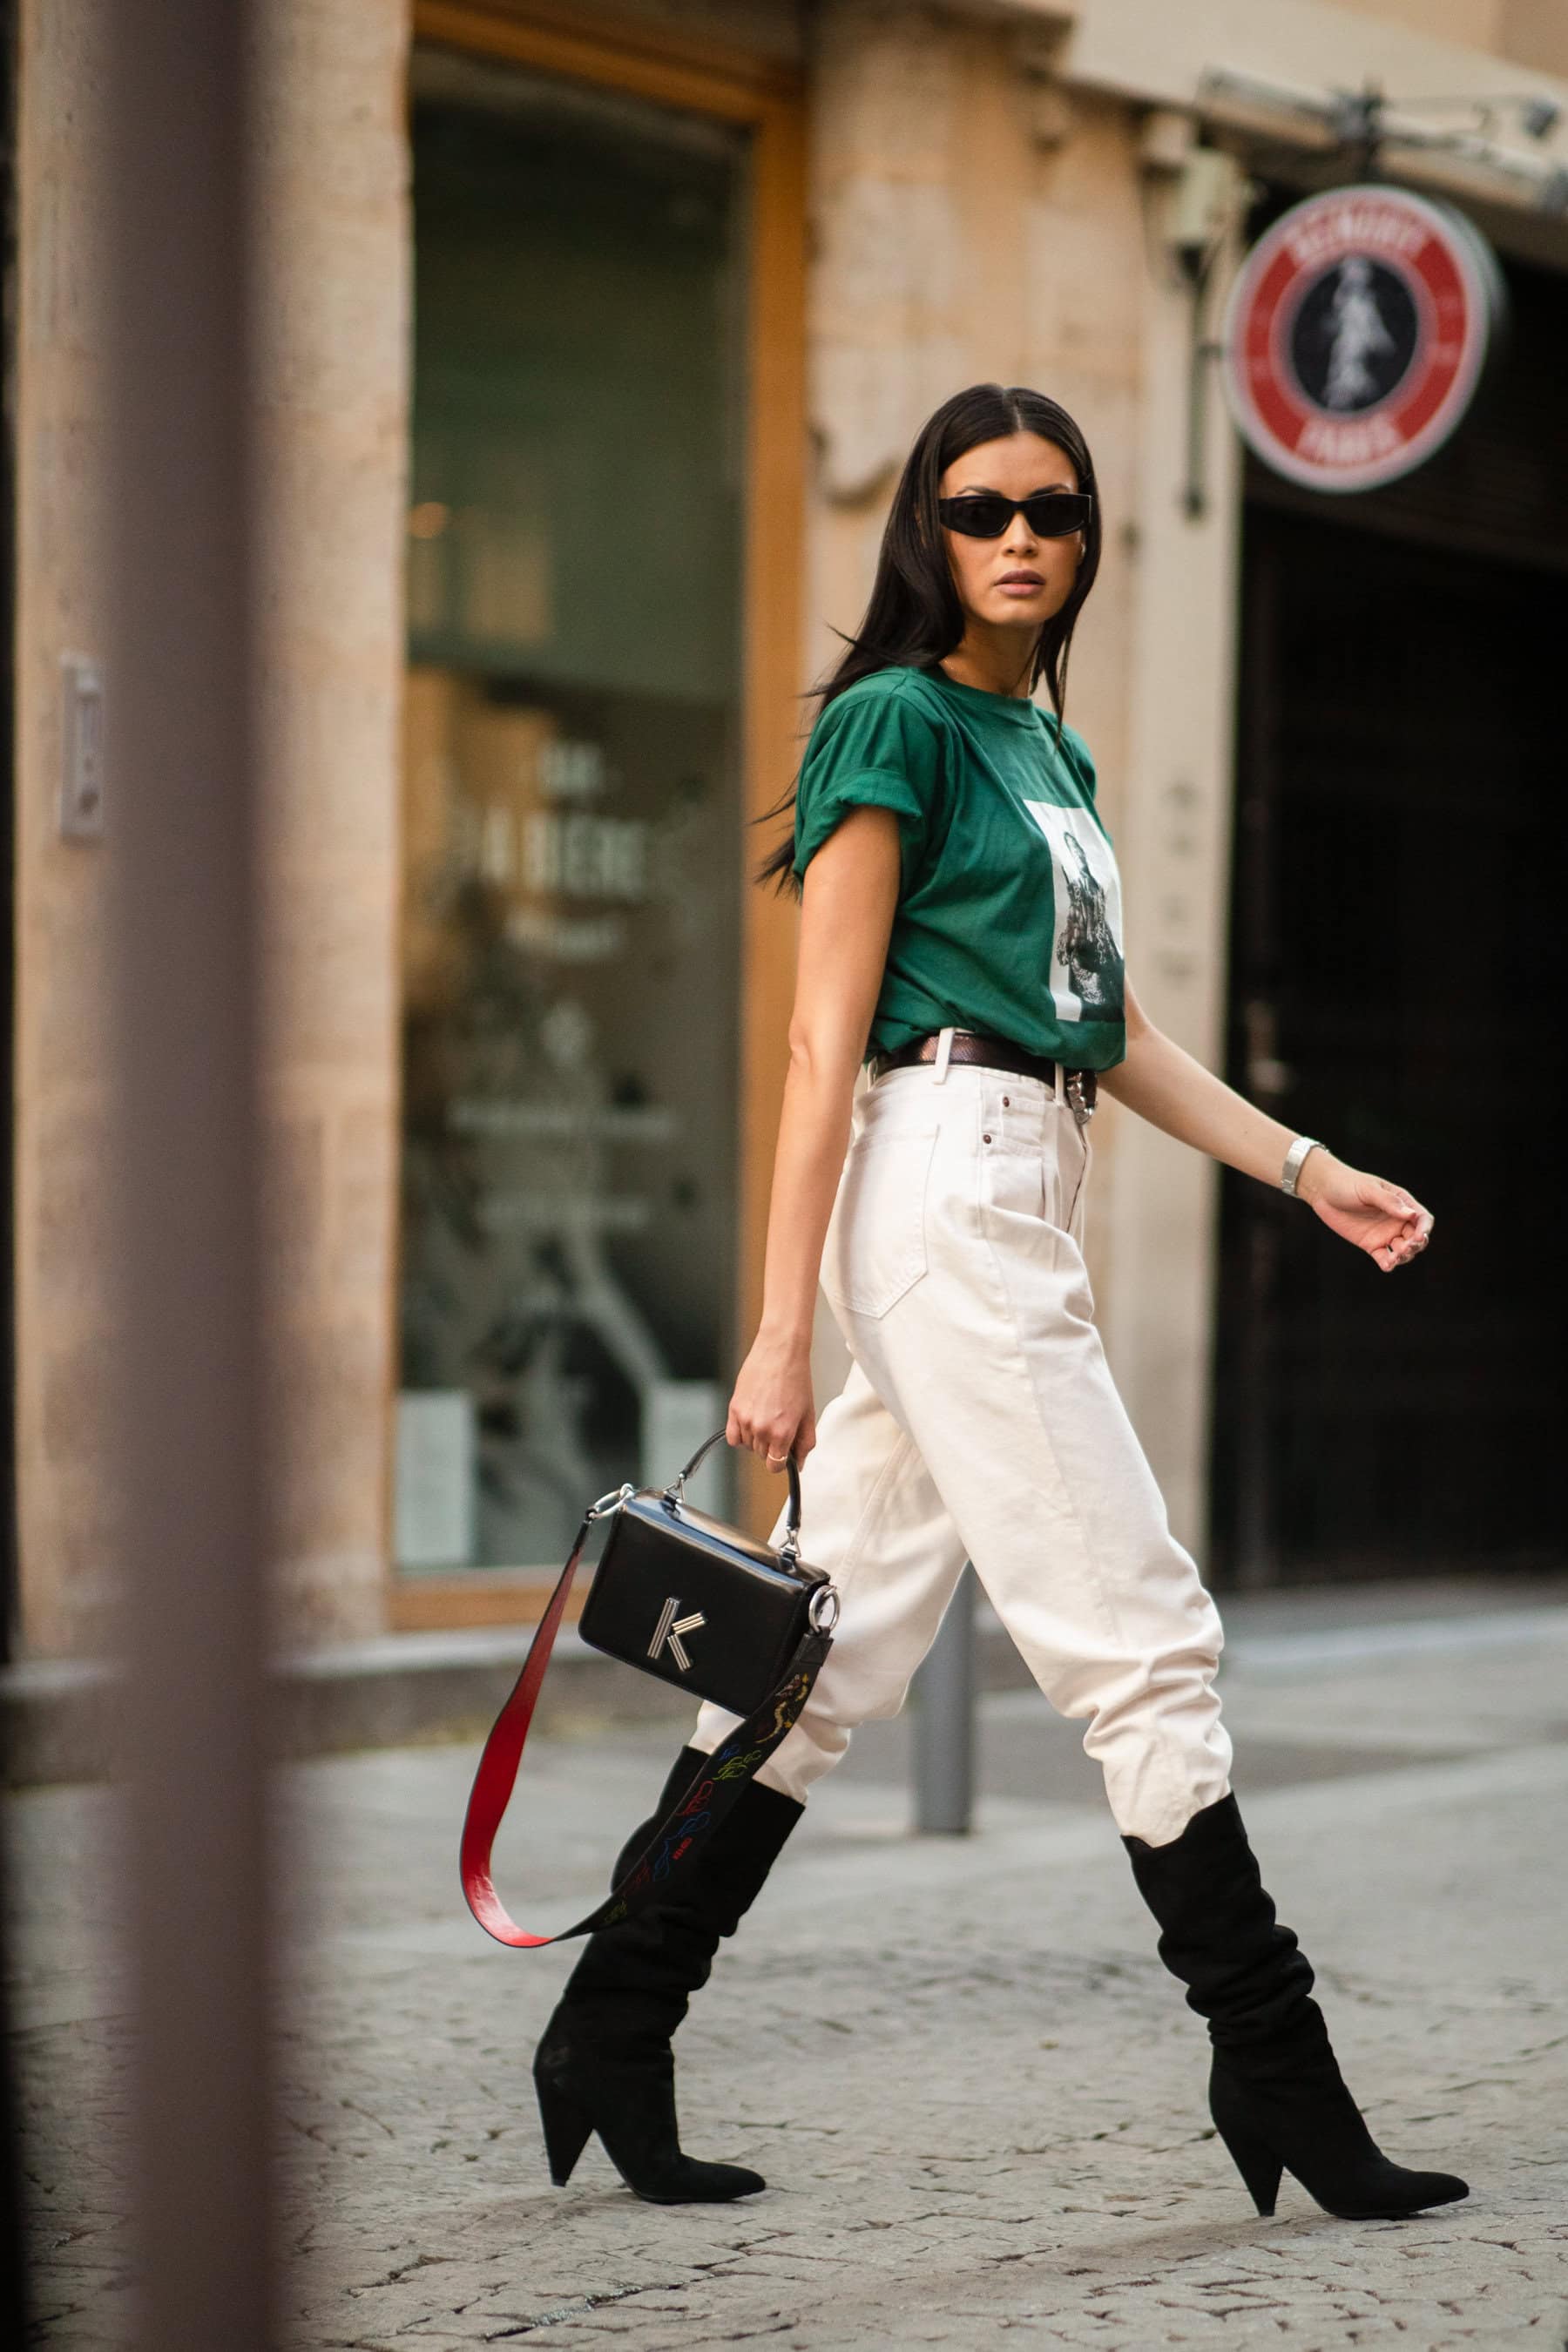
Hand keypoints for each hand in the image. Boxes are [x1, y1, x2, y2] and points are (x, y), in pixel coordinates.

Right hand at [726, 1325, 816, 1469]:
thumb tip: (800, 1463)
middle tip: (779, 1425)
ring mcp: (745, 1420)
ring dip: (757, 1439)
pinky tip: (751, 1422)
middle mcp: (761, 1429)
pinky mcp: (734, 1409)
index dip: (782, 1461)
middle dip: (771, 1446)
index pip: (775, 1466)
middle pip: (762, 1455)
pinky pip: (732, 1437)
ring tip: (767, 1416)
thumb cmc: (796, 1378)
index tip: (784, 1453)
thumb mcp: (808, 1414)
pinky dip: (740, 1434)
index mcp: (782, 1433)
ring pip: (748, 1445)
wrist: (780, 1352)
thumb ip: (805, 1443)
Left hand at [1296, 1149, 1432, 1271]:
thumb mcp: (1368, 1189)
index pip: (1422, 1218)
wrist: (1322, 1191)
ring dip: (1403, 1256)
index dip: (1424, 1229)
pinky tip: (1387, 1265)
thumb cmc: (1347, 1184)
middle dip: (1415, 1245)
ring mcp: (1385, 1233)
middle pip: (1416, 1238)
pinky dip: (1388, 1264)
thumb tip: (1411, 1214)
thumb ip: (1389, 1202)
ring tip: (1394, 1257)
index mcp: (1402, 1203)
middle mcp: (1397, 1220)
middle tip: (1404, 1248)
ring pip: (1403, 1251)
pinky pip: (1384, 1257)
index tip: (1419, 1237)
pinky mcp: (1371, 1245)